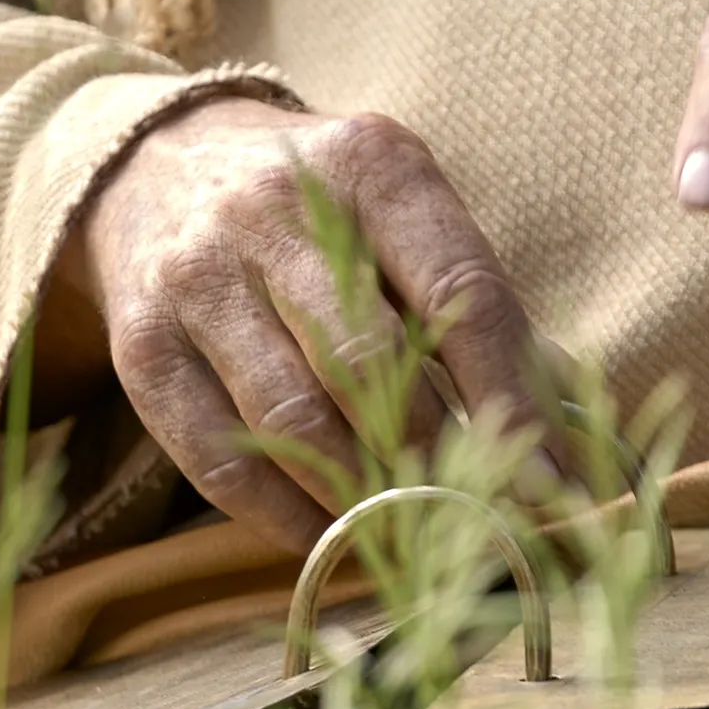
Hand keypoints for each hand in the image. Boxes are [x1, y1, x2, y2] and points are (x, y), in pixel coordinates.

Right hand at [41, 98, 544, 551]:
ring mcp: (199, 276)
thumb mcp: (402, 215)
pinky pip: (220, 458)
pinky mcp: (141, 343)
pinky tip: (330, 541)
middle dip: (435, 461)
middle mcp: (275, 210)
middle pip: (372, 364)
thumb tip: (567, 437)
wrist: (152, 167)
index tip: (553, 485)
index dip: (513, 402)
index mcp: (370, 167)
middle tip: (482, 526)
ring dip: (361, 498)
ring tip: (413, 538)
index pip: (462, 296)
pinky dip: (283, 517)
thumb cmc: (317, 211)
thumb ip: (478, 310)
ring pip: (294, 420)